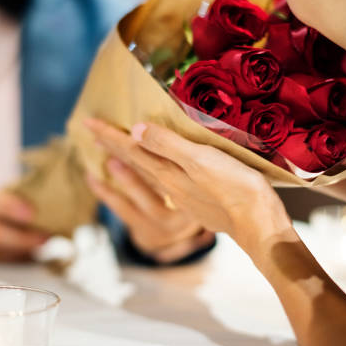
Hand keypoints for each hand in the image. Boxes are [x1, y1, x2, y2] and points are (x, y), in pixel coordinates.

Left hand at [84, 119, 292, 251]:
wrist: (258, 223)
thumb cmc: (233, 189)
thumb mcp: (199, 160)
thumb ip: (168, 145)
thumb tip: (135, 131)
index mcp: (167, 173)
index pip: (131, 149)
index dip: (109, 134)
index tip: (87, 122)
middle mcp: (169, 187)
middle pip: (134, 163)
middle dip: (112, 147)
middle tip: (92, 136)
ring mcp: (182, 198)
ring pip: (146, 178)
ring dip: (126, 165)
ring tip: (110, 158)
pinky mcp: (198, 205)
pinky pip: (160, 187)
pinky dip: (149, 178)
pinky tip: (158, 178)